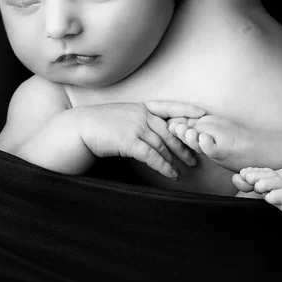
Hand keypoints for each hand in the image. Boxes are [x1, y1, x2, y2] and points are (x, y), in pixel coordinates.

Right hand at [75, 101, 205, 178]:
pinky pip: (152, 156)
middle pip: (170, 130)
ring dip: (176, 160)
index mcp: (140, 107)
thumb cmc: (98, 124)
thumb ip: (137, 120)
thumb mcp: (121, 115)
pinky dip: (164, 166)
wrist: (79, 128)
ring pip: (163, 145)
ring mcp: (136, 127)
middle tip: (196, 157)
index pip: (169, 106)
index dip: (187, 110)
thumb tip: (150, 130)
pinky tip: (171, 174)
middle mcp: (141, 115)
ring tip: (183, 171)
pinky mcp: (129, 141)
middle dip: (185, 144)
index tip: (203, 114)